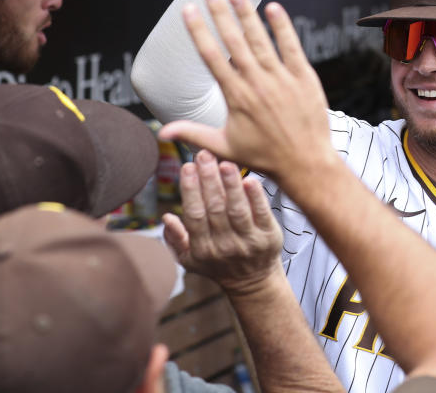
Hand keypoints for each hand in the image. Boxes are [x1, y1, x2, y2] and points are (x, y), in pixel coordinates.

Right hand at [159, 0, 336, 187]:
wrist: (306, 164)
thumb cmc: (264, 157)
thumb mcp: (224, 146)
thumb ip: (193, 133)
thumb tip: (162, 131)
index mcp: (235, 96)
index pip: (211, 56)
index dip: (198, 30)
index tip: (188, 9)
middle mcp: (256, 83)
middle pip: (233, 40)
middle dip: (220, 12)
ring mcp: (281, 79)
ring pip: (260, 39)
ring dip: (247, 14)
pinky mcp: (304, 78)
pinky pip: (291, 47)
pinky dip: (282, 27)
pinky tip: (273, 7)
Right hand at [163, 150, 283, 294]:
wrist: (253, 282)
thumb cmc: (218, 265)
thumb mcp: (191, 260)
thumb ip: (176, 239)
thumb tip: (166, 217)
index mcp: (203, 249)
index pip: (194, 215)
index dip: (190, 190)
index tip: (187, 166)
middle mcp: (224, 246)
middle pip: (215, 208)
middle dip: (208, 179)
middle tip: (204, 154)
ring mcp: (248, 242)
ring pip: (237, 209)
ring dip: (231, 184)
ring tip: (225, 162)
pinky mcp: (269, 237)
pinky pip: (262, 214)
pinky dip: (256, 196)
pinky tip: (250, 179)